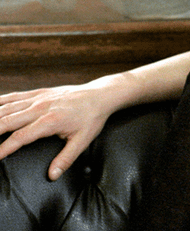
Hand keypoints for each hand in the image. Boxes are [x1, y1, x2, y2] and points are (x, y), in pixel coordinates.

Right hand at [0, 80, 114, 180]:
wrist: (100, 95)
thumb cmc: (92, 119)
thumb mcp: (83, 140)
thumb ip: (66, 158)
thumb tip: (52, 176)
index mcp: (51, 121)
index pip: (20, 137)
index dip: (3, 148)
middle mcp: (40, 108)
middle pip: (7, 120)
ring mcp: (37, 98)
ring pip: (6, 107)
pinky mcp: (37, 93)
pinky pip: (13, 96)